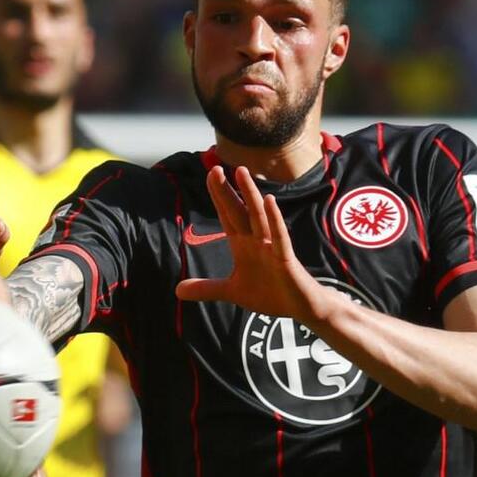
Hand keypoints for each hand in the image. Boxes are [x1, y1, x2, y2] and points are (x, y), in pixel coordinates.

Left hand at [174, 166, 328, 320]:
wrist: (299, 308)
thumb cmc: (270, 294)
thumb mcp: (232, 292)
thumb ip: (206, 288)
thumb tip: (177, 290)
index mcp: (244, 245)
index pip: (228, 216)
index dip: (218, 197)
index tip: (208, 177)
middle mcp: (257, 240)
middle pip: (239, 210)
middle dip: (227, 191)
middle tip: (214, 167)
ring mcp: (272, 247)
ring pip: (259, 216)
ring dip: (249, 194)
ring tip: (240, 172)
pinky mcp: (286, 258)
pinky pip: (280, 236)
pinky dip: (274, 219)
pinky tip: (268, 201)